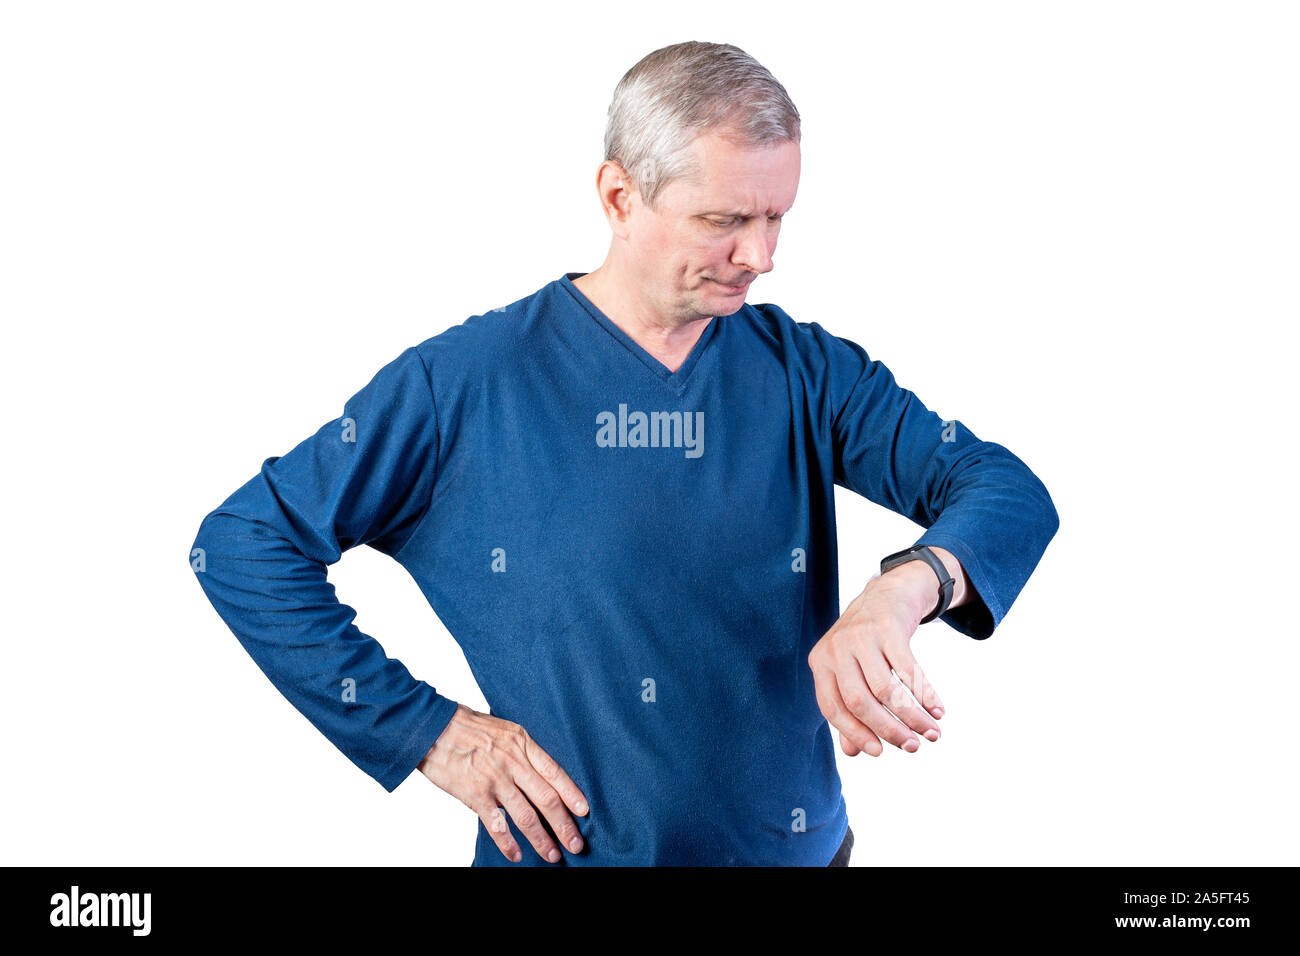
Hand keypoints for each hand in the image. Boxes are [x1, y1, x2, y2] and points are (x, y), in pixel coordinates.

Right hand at [417, 703, 588, 862]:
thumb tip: (539, 774)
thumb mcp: (504, 729)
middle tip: (576, 844)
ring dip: (541, 839)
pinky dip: (508, 843)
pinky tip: (516, 855)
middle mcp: (513, 762)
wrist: (434, 727)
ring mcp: (495, 780)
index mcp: (523, 743)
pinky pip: (497, 824)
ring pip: (526, 816)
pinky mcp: (475, 794)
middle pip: (546, 798)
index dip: (572, 793)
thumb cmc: (468, 727)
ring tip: (552, 855)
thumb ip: (522, 751)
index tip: (584, 811)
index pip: (555, 772)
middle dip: (564, 824)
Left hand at [807, 564, 945, 756]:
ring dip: (913, 717)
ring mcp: (861, 636)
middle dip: (889, 730)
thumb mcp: (849, 671)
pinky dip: (926, 694)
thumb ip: (849, 710)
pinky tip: (938, 710)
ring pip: (887, 690)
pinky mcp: (888, 627)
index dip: (854, 733)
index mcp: (820, 662)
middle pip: (860, 701)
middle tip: (913, 748)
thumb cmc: (865, 643)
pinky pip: (909, 670)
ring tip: (933, 733)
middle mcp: (836, 649)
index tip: (878, 753)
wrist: (887, 595)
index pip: (832, 708)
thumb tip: (853, 752)